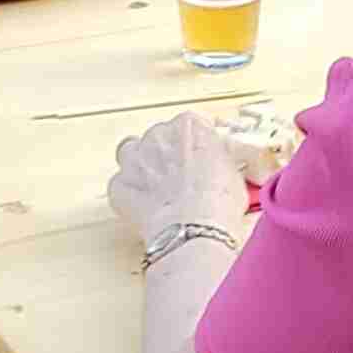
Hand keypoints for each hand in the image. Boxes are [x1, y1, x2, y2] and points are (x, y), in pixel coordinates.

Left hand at [109, 112, 253, 253]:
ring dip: (141, 166)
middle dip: (167, 154)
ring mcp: (134, 159)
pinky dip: (131, 195)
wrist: (193, 228)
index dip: (197, 143)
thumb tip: (216, 168)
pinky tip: (146, 209)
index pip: (191, 124)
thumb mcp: (234, 172)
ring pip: (131, 153)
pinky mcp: (119, 186)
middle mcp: (157, 135)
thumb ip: (218, 160)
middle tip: (181, 178)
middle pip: (159, 137)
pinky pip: (121, 185)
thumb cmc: (219, 201)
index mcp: (189, 126)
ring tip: (157, 189)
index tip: (202, 158)